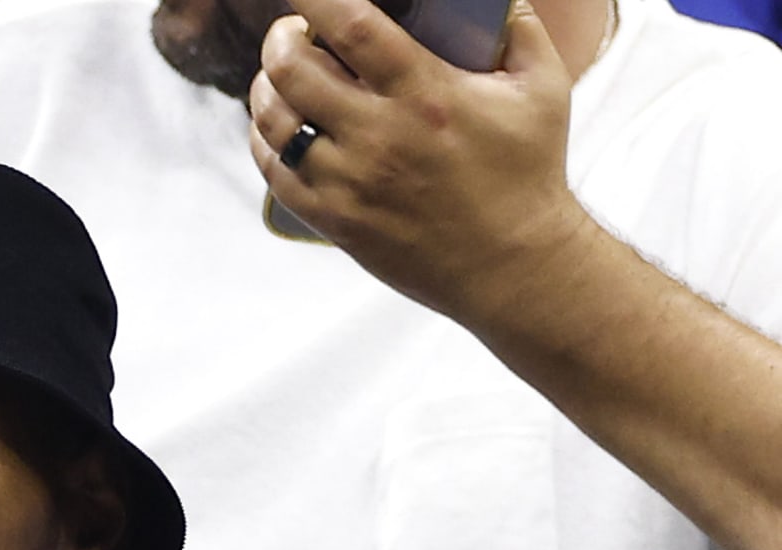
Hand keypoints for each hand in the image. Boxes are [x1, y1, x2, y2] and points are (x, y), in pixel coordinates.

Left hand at [247, 0, 595, 326]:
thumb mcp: (542, 89)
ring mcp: (349, 180)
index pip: (351, 27)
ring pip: (273, 120)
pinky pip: (274, 171)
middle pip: (291, 70)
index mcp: (425, 93)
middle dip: (280, 39)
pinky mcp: (333, 218)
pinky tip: (275, 125)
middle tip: (294, 34)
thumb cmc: (528, 174)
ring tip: (278, 76)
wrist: (510, 265)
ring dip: (265, 87)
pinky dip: (263, 139)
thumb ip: (521, 29)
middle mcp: (378, 134)